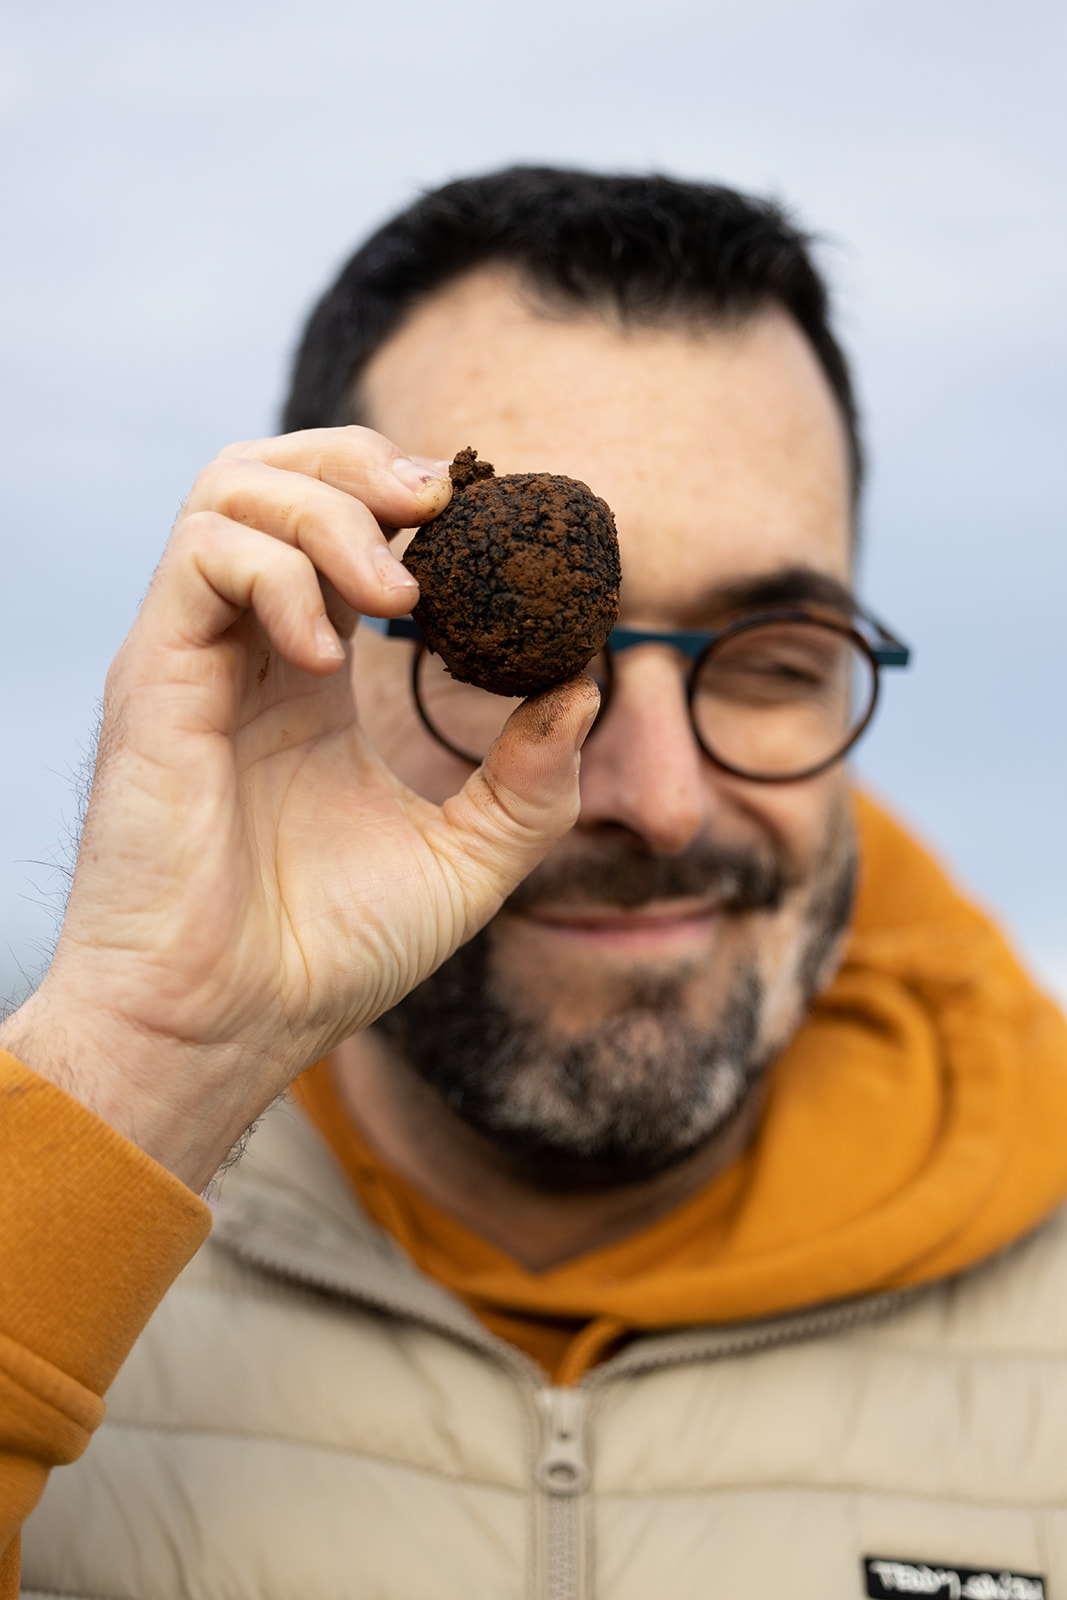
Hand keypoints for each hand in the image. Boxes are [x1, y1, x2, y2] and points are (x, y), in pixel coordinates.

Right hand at [1, 427, 598, 1189]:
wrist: (227, 1028)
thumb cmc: (325, 955)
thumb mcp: (466, 861)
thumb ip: (530, 779)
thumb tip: (584, 688)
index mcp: (312, 678)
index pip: (345, 527)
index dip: (412, 499)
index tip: (488, 525)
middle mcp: (250, 649)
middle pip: (279, 473)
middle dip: (366, 462)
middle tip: (440, 511)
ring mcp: (197, 655)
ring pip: (232, 489)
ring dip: (331, 507)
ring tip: (399, 589)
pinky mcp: (154, 676)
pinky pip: (203, 558)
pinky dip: (281, 576)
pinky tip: (330, 659)